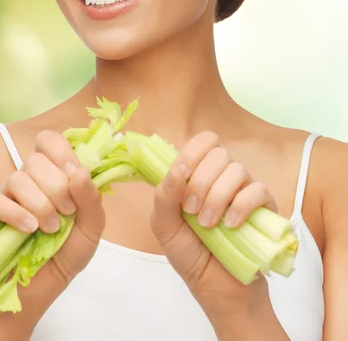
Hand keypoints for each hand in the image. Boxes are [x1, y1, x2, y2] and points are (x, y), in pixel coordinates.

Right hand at [0, 130, 104, 288]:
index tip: (73, 175)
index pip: (49, 140)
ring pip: (17, 179)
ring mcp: (9, 194)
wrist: (44, 285)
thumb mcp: (92, 227)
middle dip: (56, 187)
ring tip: (50, 228)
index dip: (61, 153)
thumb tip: (79, 171)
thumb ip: (91, 198)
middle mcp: (30, 178)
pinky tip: (29, 229)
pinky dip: (15, 214)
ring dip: (39, 205)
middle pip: (35, 160)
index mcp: (54, 172)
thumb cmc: (69, 251)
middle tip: (66, 212)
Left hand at [150, 131, 276, 317]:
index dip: (192, 152)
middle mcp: (223, 177)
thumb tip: (177, 169)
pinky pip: (258, 190)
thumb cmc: (190, 254)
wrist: (217, 289)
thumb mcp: (165, 226)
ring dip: (218, 197)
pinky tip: (231, 225)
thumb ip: (164, 196)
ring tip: (208, 225)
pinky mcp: (265, 208)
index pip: (203, 141)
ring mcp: (245, 191)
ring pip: (237, 170)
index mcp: (198, 174)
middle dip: (201, 181)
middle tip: (191, 210)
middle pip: (218, 153)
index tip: (181, 175)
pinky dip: (242, 205)